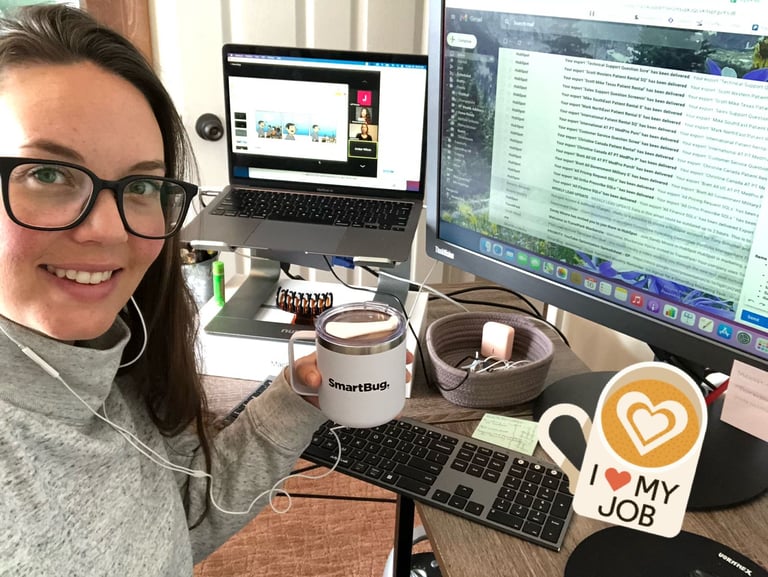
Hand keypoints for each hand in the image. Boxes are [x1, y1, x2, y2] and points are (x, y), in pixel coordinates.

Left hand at [287, 351, 415, 407]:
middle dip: (398, 362)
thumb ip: (305, 371)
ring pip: (382, 375)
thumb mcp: (302, 368)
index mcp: (343, 346)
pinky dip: (385, 402)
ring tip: (402, 386)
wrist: (300, 392)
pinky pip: (375, 395)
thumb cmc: (303, 372)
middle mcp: (354, 360)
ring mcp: (357, 377)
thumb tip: (314, 378)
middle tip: (405, 369)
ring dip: (395, 380)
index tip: (398, 346)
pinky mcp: (357, 392)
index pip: (370, 337)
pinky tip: (391, 407)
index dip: (388, 340)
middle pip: (382, 357)